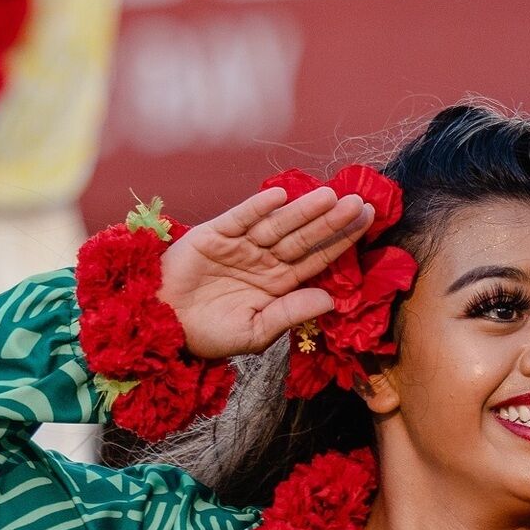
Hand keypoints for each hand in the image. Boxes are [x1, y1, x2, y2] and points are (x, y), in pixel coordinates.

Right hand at [158, 183, 375, 360]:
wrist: (162, 327)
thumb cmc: (208, 334)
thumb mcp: (255, 332)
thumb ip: (291, 314)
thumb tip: (331, 299)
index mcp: (279, 283)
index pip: (316, 259)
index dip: (341, 241)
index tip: (366, 223)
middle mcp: (264, 260)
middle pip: (304, 237)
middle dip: (331, 221)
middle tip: (360, 203)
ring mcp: (241, 245)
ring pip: (278, 225)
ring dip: (303, 210)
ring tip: (330, 196)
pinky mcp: (214, 235)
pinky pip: (240, 218)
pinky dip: (258, 207)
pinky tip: (280, 195)